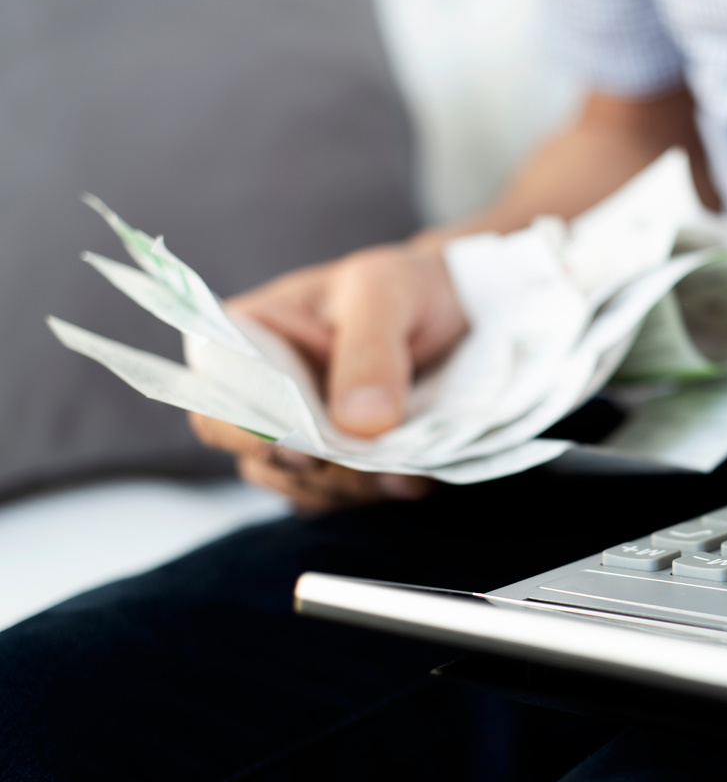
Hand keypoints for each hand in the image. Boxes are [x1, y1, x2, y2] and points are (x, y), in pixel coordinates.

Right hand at [189, 239, 467, 511]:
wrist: (455, 308)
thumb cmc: (404, 286)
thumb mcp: (385, 294)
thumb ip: (368, 352)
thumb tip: (358, 424)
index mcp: (247, 339)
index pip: (215, 399)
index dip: (244, 433)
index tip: (300, 450)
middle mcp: (261, 392)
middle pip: (256, 455)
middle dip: (312, 470)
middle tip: (369, 464)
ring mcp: (298, 431)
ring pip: (298, 484)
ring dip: (347, 488)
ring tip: (400, 471)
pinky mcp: (337, 460)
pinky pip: (339, 495)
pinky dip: (371, 494)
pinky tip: (409, 480)